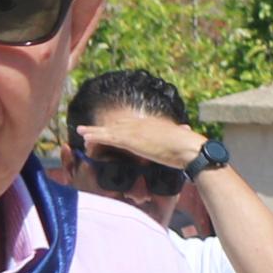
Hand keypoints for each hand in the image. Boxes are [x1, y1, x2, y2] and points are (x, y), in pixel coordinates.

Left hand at [92, 111, 207, 171]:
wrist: (190, 149)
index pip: (132, 123)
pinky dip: (96, 136)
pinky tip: (86, 137)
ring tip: (81, 131)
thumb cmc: (191, 147)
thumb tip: (188, 131)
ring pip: (110, 130)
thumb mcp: (185, 137)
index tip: (112, 128)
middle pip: (118, 124)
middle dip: (104, 128)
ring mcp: (135, 131)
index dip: (120, 126)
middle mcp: (142, 124)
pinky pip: (108, 138)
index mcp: (154, 123)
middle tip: (91, 131)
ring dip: (94, 131)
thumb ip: (183, 133)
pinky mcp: (131, 140)